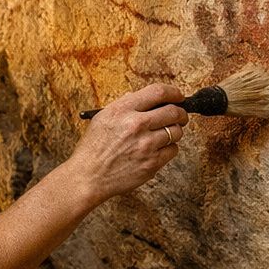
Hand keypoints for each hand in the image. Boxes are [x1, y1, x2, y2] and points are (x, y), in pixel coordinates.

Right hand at [65, 83, 188, 203]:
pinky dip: (168, 149)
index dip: (173, 92)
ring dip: (174, 132)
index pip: (158, 92)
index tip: (178, 96)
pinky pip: (173, 150)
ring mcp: (146, 145)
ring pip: (176, 132)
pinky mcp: (152, 163)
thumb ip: (123, 106)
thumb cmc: (93, 149)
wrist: (88, 177)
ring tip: (164, 135)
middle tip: (180, 116)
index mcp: (123, 110)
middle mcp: (136, 125)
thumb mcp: (102, 119)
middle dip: (181, 113)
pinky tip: (157, 150)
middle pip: (173, 112)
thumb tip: (140, 97)